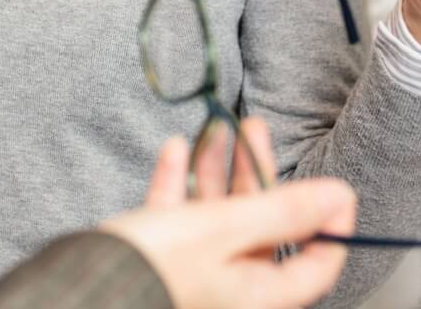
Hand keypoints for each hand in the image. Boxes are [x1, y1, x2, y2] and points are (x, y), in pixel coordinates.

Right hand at [100, 118, 356, 308]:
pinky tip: (175, 149)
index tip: (332, 186)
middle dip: (257, 173)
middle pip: (262, 228)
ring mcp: (196, 275)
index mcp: (259, 295)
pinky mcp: (161, 261)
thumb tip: (340, 197)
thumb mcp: (224, 229)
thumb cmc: (153, 267)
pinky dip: (178, 183)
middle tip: (254, 129)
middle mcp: (232, 290)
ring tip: (217, 128)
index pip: (317, 266)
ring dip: (217, 170)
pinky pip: (179, 219)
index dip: (330, 225)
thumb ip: (284, 211)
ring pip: (219, 217)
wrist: (80, 288)